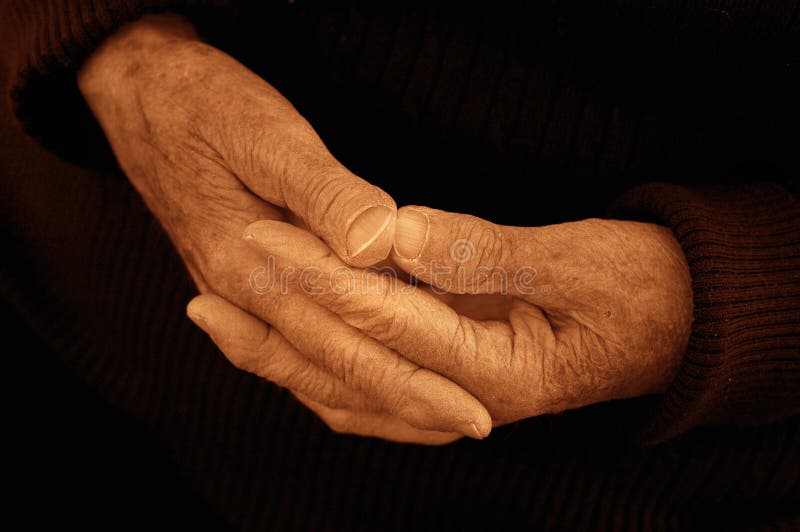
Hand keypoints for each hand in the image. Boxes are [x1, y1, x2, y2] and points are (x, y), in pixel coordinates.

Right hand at [77, 14, 490, 442]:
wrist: (146, 100)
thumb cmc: (211, 109)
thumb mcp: (269, 137)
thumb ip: (325, 195)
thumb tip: (376, 247)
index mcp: (256, 268)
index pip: (347, 346)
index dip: (413, 383)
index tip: (472, 411)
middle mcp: (246, 300)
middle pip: (335, 372)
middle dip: (408, 405)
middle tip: (475, 426)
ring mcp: (242, 301)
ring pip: (312, 375)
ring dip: (374, 402)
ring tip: (433, 419)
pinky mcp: (245, 290)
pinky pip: (291, 355)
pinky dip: (333, 379)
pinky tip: (361, 385)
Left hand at [238, 207, 692, 425]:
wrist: (671, 326)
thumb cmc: (636, 288)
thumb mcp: (570, 261)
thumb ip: (480, 253)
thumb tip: (393, 236)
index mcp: (498, 371)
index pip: (387, 321)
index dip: (322, 276)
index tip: (267, 235)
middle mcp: (465, 401)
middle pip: (351, 366)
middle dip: (281, 316)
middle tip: (219, 270)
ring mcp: (452, 403)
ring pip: (346, 391)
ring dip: (281, 354)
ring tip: (218, 316)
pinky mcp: (446, 390)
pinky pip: (366, 396)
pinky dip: (316, 372)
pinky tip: (280, 350)